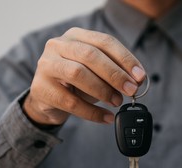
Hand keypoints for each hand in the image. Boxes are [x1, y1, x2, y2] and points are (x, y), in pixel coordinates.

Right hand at [23, 27, 145, 124]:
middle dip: (115, 74)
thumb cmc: (76, 83)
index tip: (140, 76)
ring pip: (78, 74)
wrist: (48, 99)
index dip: (125, 59)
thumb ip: (115, 73)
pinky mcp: (41, 88)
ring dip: (103, 90)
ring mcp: (46, 65)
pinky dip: (92, 112)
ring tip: (117, 102)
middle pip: (90, 56)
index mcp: (76, 36)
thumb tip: (138, 81)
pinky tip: (106, 117)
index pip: (104, 41)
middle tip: (131, 90)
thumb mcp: (97, 73)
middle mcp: (58, 45)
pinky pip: (70, 101)